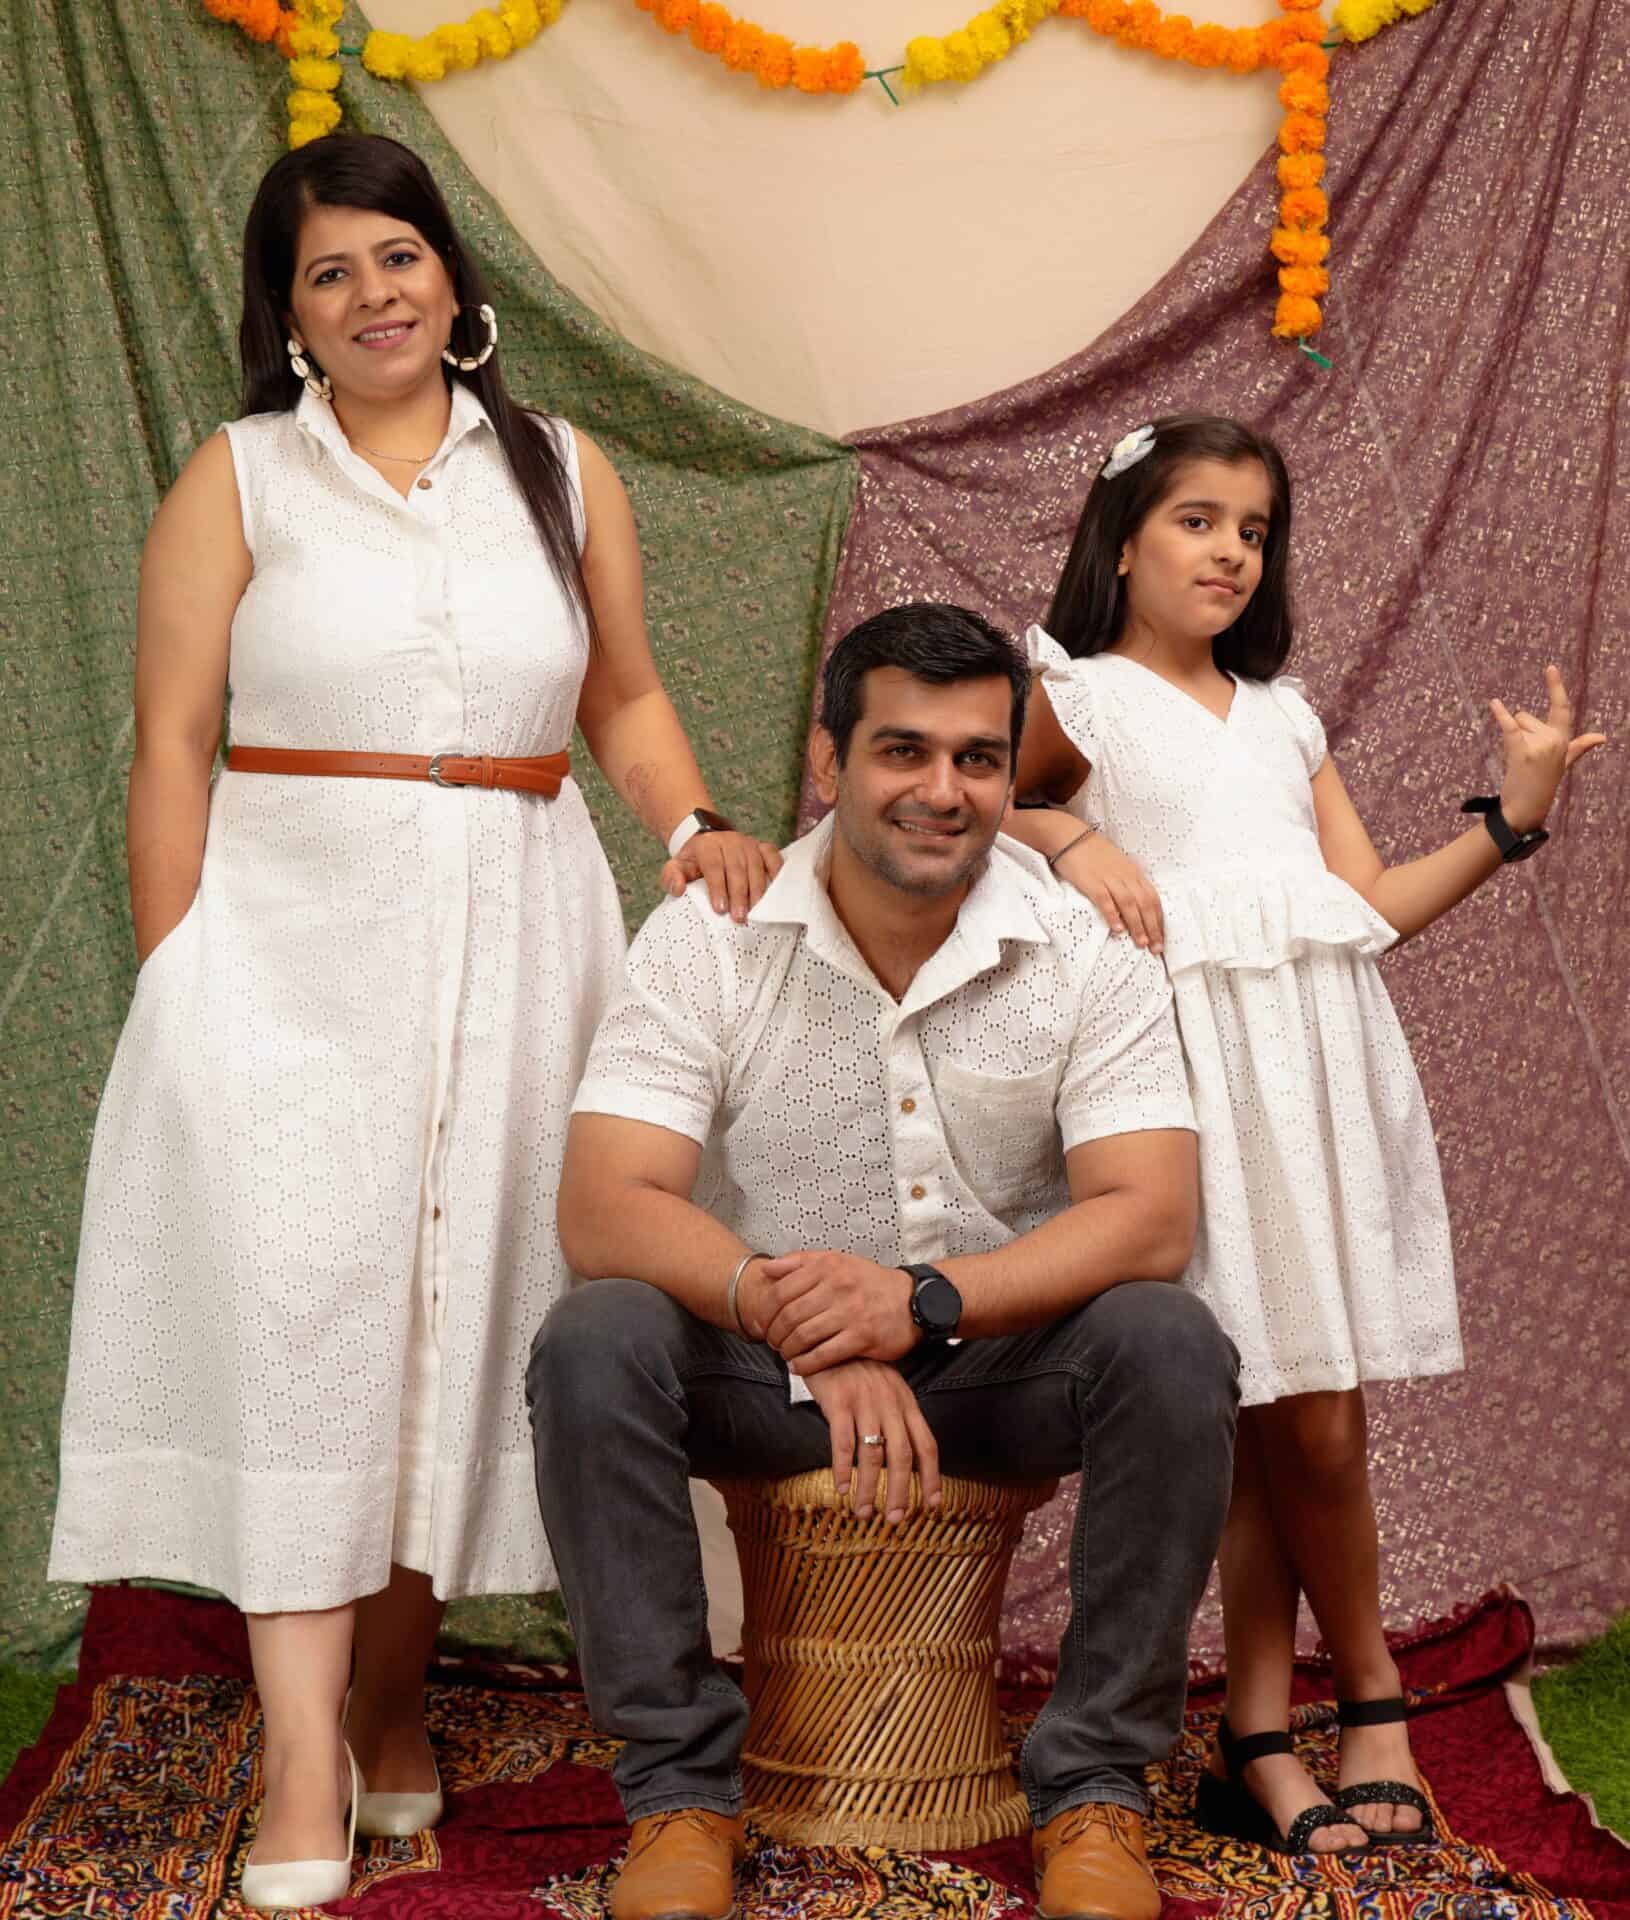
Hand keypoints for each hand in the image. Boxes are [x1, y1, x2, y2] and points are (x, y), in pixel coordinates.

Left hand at [661, 830, 782, 920]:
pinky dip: (777, 872)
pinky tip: (776, 890)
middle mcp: (730, 841)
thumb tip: (678, 888)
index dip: (718, 888)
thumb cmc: (694, 861)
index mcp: (708, 845)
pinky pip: (773, 857)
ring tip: (756, 911)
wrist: (708, 842)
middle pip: (737, 868)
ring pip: (756, 866)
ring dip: (757, 890)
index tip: (720, 909)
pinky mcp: (762, 847)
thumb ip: (671, 877)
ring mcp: (749, 844)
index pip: (713, 866)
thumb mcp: (677, 866)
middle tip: (739, 917)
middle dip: (739, 895)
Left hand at [750, 1251, 918, 1375]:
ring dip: (787, 1350)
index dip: (764, 1311)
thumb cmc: (869, 1282)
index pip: (781, 1291)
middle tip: (772, 1342)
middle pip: (789, 1316)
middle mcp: (837, 1287)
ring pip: (803, 1336)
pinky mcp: (862, 1337)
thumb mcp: (837, 1261)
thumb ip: (800, 1262)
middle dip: (774, 1334)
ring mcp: (850, 1313)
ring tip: (785, 1354)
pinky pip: (823, 1355)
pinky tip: (799, 1366)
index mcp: (827, 1267)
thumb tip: (767, 1268)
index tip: (760, 1323)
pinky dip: (805, 1364)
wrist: (912, 1300)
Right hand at [803, 1359, 940, 1521]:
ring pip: (873, 1454)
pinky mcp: (839, 1401)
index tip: (932, 1505)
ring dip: (869, 1488)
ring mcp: (865, 1402)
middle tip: (895, 1519)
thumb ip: (897, 1416)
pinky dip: (843, 1469)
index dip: (931, 1477)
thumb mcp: (887, 1388)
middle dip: (900, 1491)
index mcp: (906, 1403)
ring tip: (864, 1512)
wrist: (828, 1338)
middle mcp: (890, 1404)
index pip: (927, 1445)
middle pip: (902, 1456)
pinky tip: (841, 1488)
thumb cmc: (857, 1369)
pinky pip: (843, 1442)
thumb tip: (904, 1457)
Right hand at [1054, 833, 1163, 952]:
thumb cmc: (1092, 853)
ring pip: (1129, 904)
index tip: (1161, 938)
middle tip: (1156, 948)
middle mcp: (1125, 876)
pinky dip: (1113, 915)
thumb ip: (1127, 883)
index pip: (1153, 898)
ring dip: (1137, 925)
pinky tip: (1118, 929)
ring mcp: (1109, 879)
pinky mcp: (1092, 882)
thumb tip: (1135, 906)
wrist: (1070, 837)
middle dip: (1152, 928)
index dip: (1159, 920)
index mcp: (1133, 873)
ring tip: (1141, 943)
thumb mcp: (1117, 866)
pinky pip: (1105, 900)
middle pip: (1145, 904)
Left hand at [1492, 666, 1605, 832]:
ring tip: (1518, 761)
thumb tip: (1602, 737)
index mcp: (1563, 739)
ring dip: (1513, 738)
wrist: (1526, 808)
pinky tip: (1494, 703)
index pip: (1561, 708)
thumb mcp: (1563, 762)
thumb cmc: (1542, 784)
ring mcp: (1540, 745)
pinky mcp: (1523, 751)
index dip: (1555, 686)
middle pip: (1526, 717)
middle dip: (1521, 732)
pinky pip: (1509, 726)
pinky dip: (1500, 714)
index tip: (1550, 666)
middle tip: (1524, 758)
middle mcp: (1554, 739)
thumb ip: (1579, 746)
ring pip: (1516, 723)